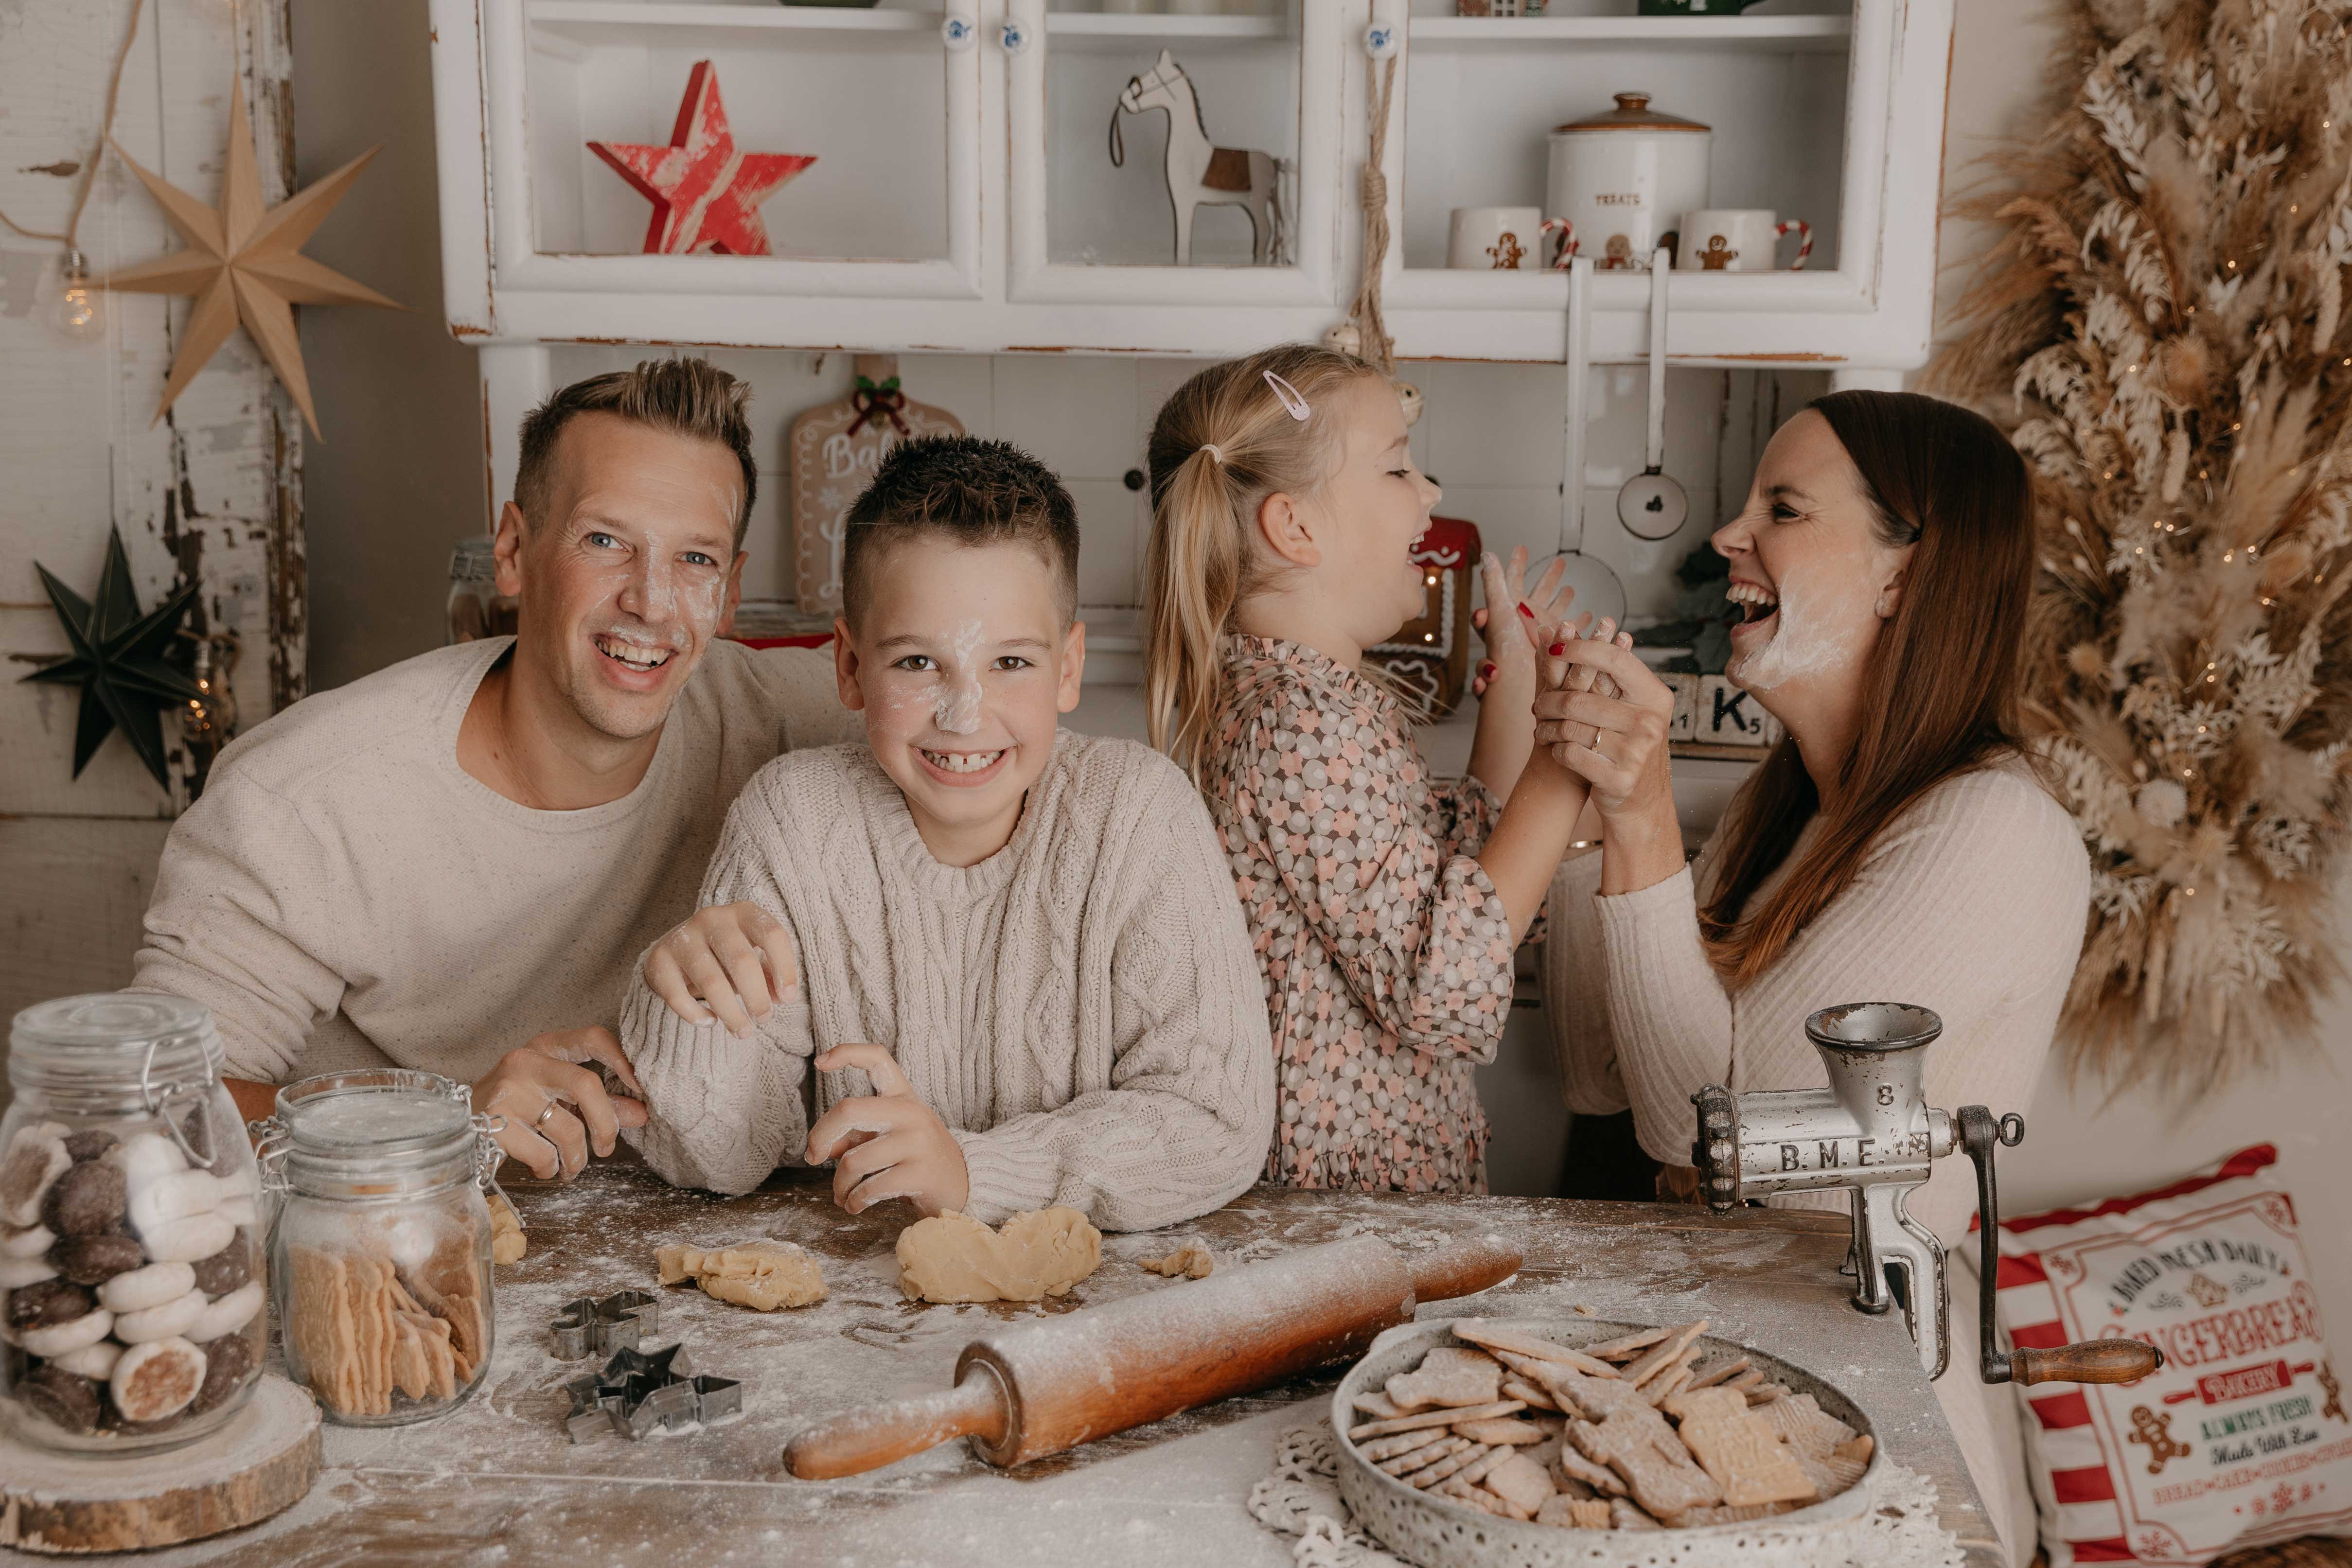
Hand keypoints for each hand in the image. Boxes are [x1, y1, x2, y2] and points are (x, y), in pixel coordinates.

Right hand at [473, 1027, 647, 1181]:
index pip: (593, 1037)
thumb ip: (597, 1102)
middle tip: (607, 1147)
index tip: (641, 1087)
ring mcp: (507, 1091)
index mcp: (544, 1048)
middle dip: (606, 1122)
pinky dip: (551, 1168)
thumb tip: (641, 1113)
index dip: (623, 1060)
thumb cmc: (513, 1108)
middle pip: (585, 1084)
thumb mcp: (555, 1097)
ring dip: (577, 1156)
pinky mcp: (493, 1123)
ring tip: (572, 1166)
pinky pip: (543, 1153)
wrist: (451, 1126)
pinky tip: (544, 1167)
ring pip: (567, 1127)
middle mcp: (525, 1062)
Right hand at [643, 901, 798, 1035]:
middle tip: (764, 1020)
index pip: (772, 934)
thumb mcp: (752, 958)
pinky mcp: (659, 959)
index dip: (785, 967)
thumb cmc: (725, 955)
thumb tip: (782, 997)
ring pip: (711, 981)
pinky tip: (710, 1022)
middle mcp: (712, 918)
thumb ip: (770, 975)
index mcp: (743, 913)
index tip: (788, 998)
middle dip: (757, 997)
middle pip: (742, 961)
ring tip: (743, 1032)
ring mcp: (683, 937)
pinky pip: (678, 995)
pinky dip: (695, 1014)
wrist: (675, 948)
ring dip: (730, 1012)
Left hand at [802, 1043, 968, 1217]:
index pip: (877, 1059)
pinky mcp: (920, 1174)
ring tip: (843, 1195)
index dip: (846, 1053)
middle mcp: (911, 1113)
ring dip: (840, 1185)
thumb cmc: (917, 1159)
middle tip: (813, 1156)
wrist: (963, 1185)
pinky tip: (855, 1205)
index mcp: (904, 1096)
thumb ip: (855, 1137)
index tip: (820, 1063)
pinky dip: (854, 1201)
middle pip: (849, 1109)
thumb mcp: (889, 1139)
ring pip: (854, 1160)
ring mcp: (918, 1142)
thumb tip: (821, 1148)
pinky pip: (870, 1188)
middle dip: (821, 1135)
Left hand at [1469, 547, 1575, 699]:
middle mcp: (1527, 619)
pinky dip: (1579, 622)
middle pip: (1539, 591)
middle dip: (1548, 578)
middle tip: (1559, 562)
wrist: (1519, 680)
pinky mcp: (1557, 644)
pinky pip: (1570, 629)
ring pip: (1556, 607)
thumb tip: (1487, 555)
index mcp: (1511, 607)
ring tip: (1572, 588)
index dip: (1517, 564)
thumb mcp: (1498, 609)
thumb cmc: (1505, 647)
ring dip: (1564, 596)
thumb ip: (1493, 583)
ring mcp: (1543, 631)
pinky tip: (1588, 616)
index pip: (1513, 579)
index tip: (1521, 548)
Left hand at [1532, 637, 1674, 816]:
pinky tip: (1556, 749)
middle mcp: (1650, 722)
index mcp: (1655, 697)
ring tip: (1541, 728)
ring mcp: (1637, 752)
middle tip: (1537, 706)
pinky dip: (1556, 750)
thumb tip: (1566, 628)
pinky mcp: (1619, 779)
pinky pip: (1570, 754)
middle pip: (1579, 698)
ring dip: (1547, 728)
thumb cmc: (1629, 747)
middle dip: (1548, 701)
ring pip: (1570, 727)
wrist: (1642, 803)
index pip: (1615, 661)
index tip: (1555, 647)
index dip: (1580, 649)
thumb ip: (1605, 675)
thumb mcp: (1629, 709)